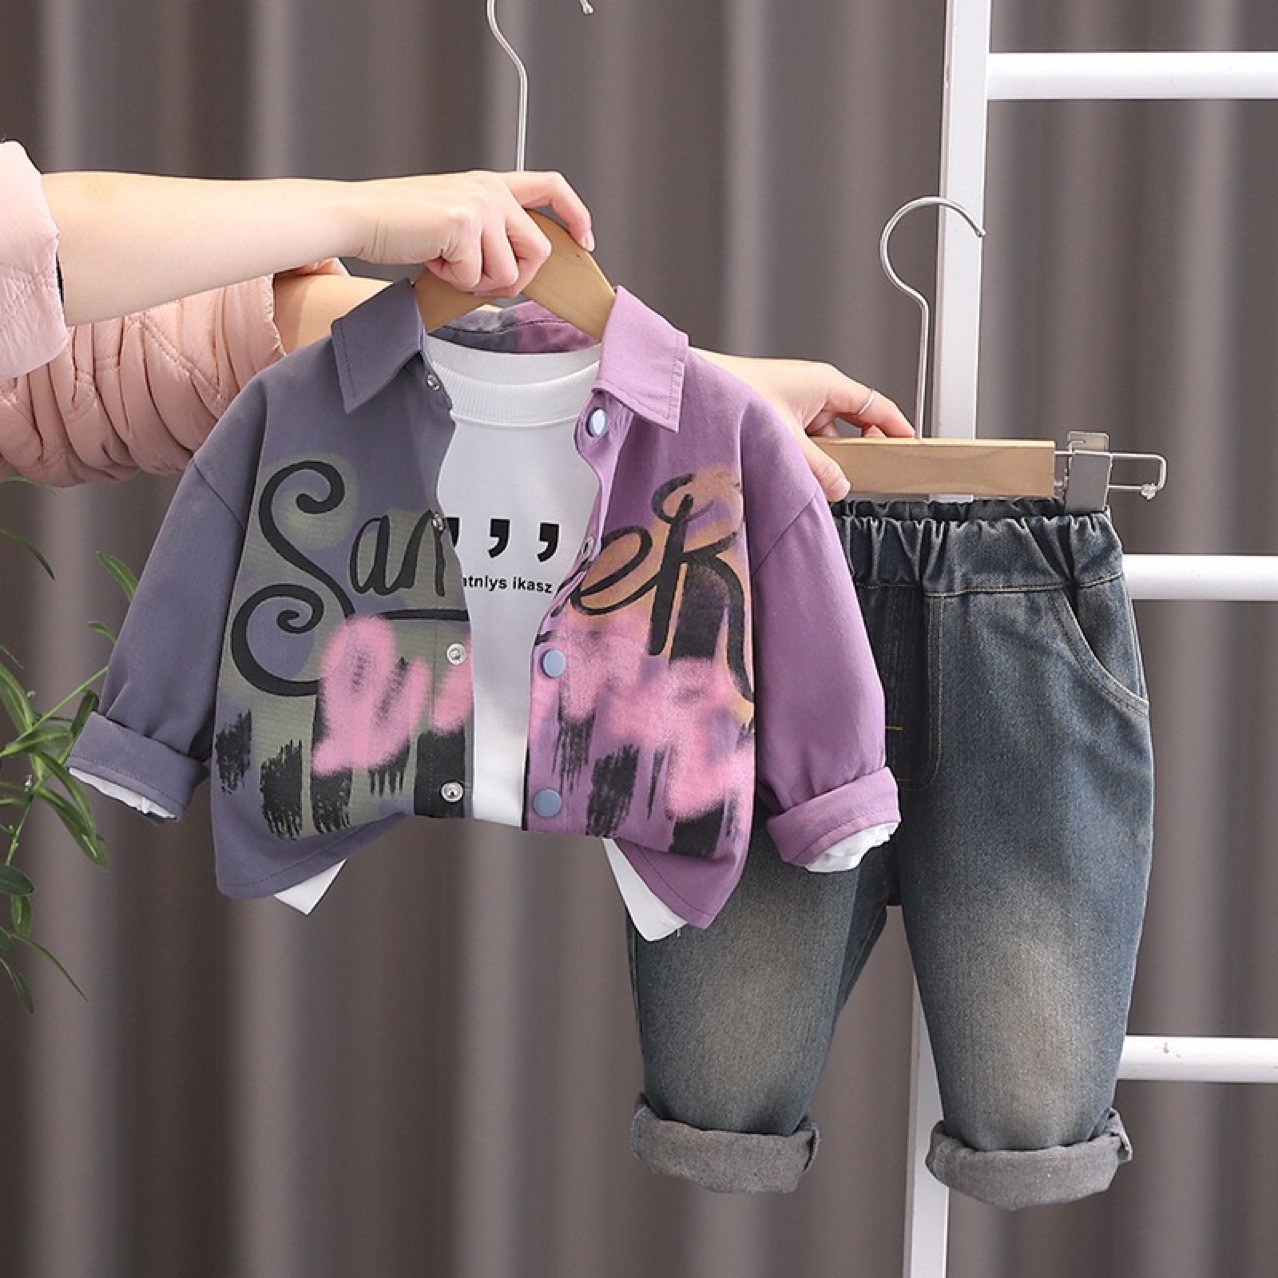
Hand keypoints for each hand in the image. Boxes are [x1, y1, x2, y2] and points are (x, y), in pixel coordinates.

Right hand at [350, 170, 594, 298]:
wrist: (359, 215)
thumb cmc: (400, 223)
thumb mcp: (455, 219)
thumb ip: (490, 233)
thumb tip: (517, 272)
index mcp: (491, 184)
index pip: (551, 187)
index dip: (576, 215)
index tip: (584, 241)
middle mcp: (490, 190)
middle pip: (539, 250)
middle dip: (515, 278)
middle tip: (480, 281)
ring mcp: (479, 206)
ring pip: (509, 272)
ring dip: (478, 283)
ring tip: (447, 263)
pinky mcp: (463, 226)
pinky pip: (476, 278)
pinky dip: (453, 282)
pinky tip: (432, 260)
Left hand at [698, 354, 913, 500]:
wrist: (694, 391)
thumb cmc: (736, 397)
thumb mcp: (787, 442)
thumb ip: (819, 469)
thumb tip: (840, 486)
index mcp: (826, 384)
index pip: (877, 406)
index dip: (897, 428)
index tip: (910, 449)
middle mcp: (812, 389)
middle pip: (853, 423)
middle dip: (857, 451)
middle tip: (863, 477)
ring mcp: (793, 401)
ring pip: (825, 435)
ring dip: (825, 459)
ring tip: (819, 480)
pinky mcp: (775, 414)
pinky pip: (803, 438)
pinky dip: (804, 457)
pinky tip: (795, 474)